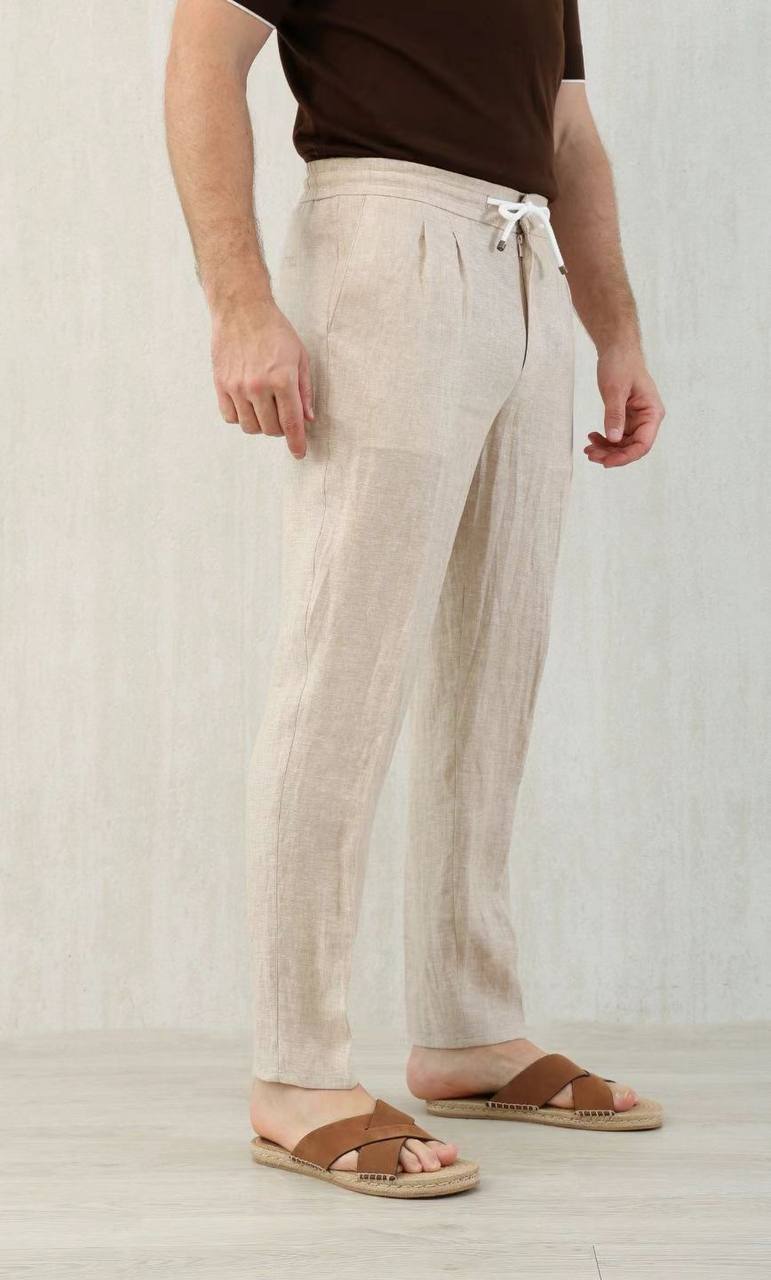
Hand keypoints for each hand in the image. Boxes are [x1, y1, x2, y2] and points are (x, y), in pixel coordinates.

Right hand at [212, 297, 313, 458]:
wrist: (241, 309)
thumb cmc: (275, 330)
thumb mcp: (300, 357)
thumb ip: (305, 390)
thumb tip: (308, 418)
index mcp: (282, 380)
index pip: (291, 423)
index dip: (296, 442)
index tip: (299, 453)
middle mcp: (258, 387)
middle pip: (270, 429)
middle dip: (280, 428)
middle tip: (283, 414)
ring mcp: (236, 387)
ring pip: (250, 427)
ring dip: (260, 424)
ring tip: (265, 408)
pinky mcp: (221, 384)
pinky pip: (230, 417)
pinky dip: (241, 417)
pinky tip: (248, 405)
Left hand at [585, 342, 664, 467]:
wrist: (617, 349)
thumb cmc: (620, 364)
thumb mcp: (615, 390)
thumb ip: (615, 415)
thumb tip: (614, 440)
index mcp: (652, 413)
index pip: (642, 445)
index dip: (625, 457)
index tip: (605, 462)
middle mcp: (648, 419)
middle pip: (632, 448)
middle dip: (611, 455)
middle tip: (589, 454)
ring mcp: (638, 419)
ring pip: (623, 445)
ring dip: (606, 450)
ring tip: (588, 448)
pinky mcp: (627, 418)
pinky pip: (618, 436)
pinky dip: (605, 440)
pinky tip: (592, 437)